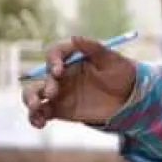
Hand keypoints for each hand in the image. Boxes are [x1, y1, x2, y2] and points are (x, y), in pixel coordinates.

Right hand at [22, 35, 137, 127]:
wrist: (131, 97)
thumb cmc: (123, 73)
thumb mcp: (111, 58)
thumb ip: (93, 47)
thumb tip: (75, 38)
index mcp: (72, 59)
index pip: (54, 54)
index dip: (53, 60)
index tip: (58, 71)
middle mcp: (62, 75)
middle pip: (43, 76)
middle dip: (45, 84)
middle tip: (53, 93)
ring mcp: (60, 93)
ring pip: (34, 94)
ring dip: (30, 99)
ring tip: (36, 107)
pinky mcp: (61, 110)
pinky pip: (41, 113)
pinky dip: (35, 117)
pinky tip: (39, 123)